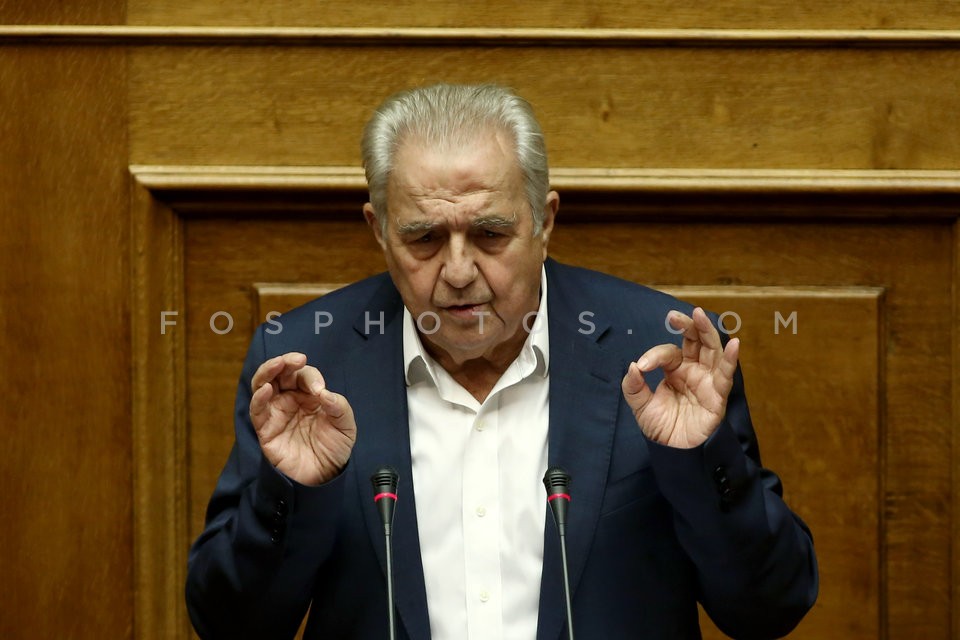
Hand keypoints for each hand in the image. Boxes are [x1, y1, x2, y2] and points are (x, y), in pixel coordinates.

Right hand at [249, 352, 356, 484]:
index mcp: (310, 395)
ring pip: (263, 384)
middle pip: (281, 373)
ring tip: (277, 364)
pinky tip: (266, 389)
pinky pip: (257, 410)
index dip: (311, 377)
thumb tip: (324, 393)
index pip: (305, 375)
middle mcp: (291, 400)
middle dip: (286, 362)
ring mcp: (277, 412)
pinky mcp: (266, 429)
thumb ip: (339, 407)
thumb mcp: (346, 426)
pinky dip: (259, 398)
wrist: (324, 476)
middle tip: (295, 359)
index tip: (320, 390)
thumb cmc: (334, 448)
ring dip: (268, 372)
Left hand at [621, 307, 738, 448]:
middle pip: (696, 341)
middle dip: (689, 325)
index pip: (669, 353)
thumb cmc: (661, 428)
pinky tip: (734, 344)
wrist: (673, 452)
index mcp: (676, 370)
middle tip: (675, 316)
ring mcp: (707, 381)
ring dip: (707, 332)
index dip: (655, 356)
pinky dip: (731, 359)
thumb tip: (633, 366)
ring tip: (700, 316)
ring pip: (712, 351)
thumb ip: (634, 386)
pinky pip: (726, 375)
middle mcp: (693, 371)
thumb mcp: (641, 406)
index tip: (643, 366)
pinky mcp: (718, 396)